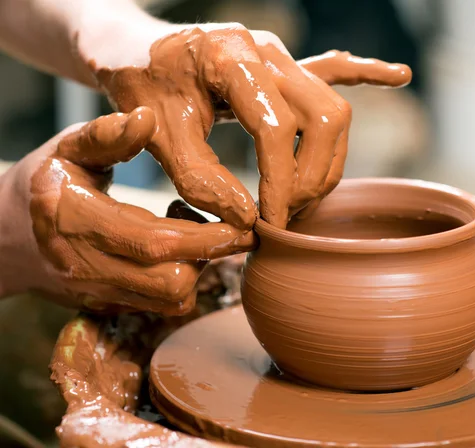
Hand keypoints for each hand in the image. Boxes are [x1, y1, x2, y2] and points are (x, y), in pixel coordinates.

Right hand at [0, 108, 254, 314]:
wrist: (5, 237)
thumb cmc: (44, 183)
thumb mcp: (67, 148)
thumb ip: (107, 135)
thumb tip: (148, 118)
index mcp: (75, 220)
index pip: (154, 241)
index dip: (206, 236)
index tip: (244, 223)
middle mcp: (86, 267)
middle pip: (171, 280)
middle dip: (213, 255)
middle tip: (234, 227)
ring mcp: (97, 292)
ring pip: (171, 299)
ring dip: (199, 268)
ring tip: (197, 232)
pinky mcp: (109, 305)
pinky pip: (161, 306)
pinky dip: (183, 281)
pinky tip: (177, 250)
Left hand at [83, 23, 411, 227]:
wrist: (130, 47)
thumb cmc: (137, 84)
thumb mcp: (156, 135)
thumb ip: (201, 179)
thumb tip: (247, 220)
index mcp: (231, 57)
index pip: (278, 128)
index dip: (281, 183)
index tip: (270, 224)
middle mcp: (266, 50)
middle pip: (326, 117)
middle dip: (312, 177)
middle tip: (286, 216)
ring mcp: (280, 55)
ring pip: (334, 109)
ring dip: (328, 161)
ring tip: (301, 198)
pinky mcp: (283, 65)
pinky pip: (333, 67)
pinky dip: (367, 75)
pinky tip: (396, 77)